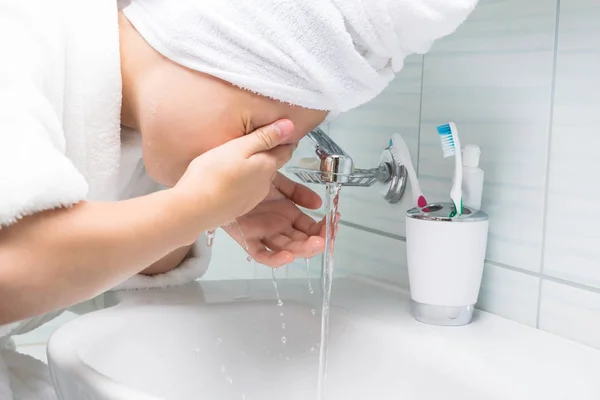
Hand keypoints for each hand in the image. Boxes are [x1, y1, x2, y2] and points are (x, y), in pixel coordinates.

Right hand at [173, 120, 295, 232]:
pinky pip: (246, 190)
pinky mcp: (239, 207)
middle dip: (268, 154)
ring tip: (240, 159)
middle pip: (272, 165)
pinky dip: (243, 183)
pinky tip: (229, 178)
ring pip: (259, 178)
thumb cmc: (213, 175)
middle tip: (258, 142)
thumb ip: (264, 137)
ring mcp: (252, 197)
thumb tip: (289, 126)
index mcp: (267, 166)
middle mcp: (264, 184)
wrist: (195, 208)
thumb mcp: (239, 147)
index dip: (283, 139)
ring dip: (254, 169)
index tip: (279, 131)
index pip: (285, 150)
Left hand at [224, 173, 332, 266]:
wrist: (218, 178)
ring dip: (303, 249)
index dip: (324, 227)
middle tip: (328, 237)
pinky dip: (275, 259)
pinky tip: (288, 257)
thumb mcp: (276, 178)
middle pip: (302, 240)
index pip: (310, 225)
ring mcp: (264, 233)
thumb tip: (318, 201)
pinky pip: (262, 254)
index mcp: (287, 212)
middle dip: (318, 240)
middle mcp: (278, 225)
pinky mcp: (247, 239)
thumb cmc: (245, 177)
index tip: (335, 221)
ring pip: (287, 248)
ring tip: (316, 244)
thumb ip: (297, 190)